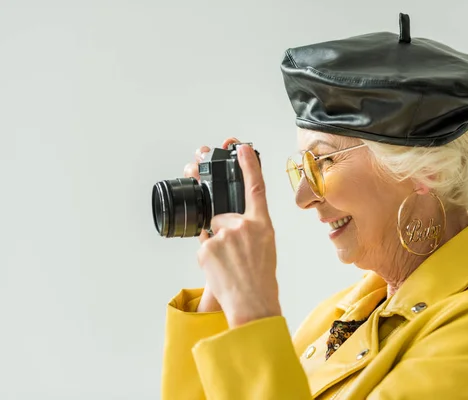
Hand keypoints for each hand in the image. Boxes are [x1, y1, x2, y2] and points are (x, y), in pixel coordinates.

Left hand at [195, 143, 280, 327]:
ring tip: (229, 267)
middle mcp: (243, 226)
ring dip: (216, 247)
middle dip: (222, 231)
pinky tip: (221, 270)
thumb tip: (229, 225)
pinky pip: (203, 247)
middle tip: (235, 257)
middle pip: (222, 216)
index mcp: (262, 225)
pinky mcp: (206, 248)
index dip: (249, 165)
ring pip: (211, 233)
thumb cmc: (261, 281)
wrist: (252, 304)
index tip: (241, 147)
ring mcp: (224, 235)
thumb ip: (250, 230)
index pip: (255, 188)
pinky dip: (208, 258)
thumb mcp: (265, 249)